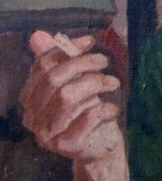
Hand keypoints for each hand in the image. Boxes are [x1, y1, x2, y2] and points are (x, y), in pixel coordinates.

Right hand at [20, 30, 121, 160]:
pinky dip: (104, 108)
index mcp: (30, 98)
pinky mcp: (68, 145)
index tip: (91, 42)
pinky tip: (113, 108)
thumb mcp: (75, 82)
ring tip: (113, 82)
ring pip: (68, 96)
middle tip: (104, 61)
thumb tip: (38, 35)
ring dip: (95, 83)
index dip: (67, 50)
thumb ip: (60, 60)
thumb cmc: (87, 111)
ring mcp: (48, 134)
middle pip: (54, 80)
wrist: (99, 146)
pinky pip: (88, 117)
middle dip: (82, 64)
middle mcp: (32, 117)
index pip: (42, 66)